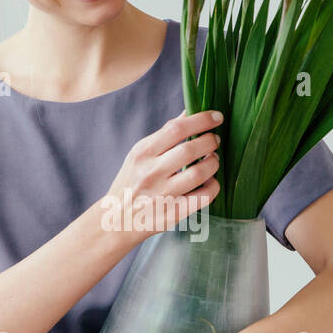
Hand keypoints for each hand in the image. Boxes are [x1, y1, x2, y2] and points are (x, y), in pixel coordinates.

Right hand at [101, 108, 222, 242]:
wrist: (116, 220)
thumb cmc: (131, 182)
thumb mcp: (139, 155)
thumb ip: (165, 135)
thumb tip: (189, 111)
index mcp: (142, 154)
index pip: (176, 129)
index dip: (201, 120)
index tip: (216, 117)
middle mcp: (152, 173)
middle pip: (191, 150)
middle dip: (211, 141)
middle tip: (215, 140)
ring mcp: (163, 195)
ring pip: (200, 173)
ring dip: (214, 163)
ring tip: (212, 159)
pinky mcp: (174, 213)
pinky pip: (204, 197)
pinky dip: (213, 185)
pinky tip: (210, 181)